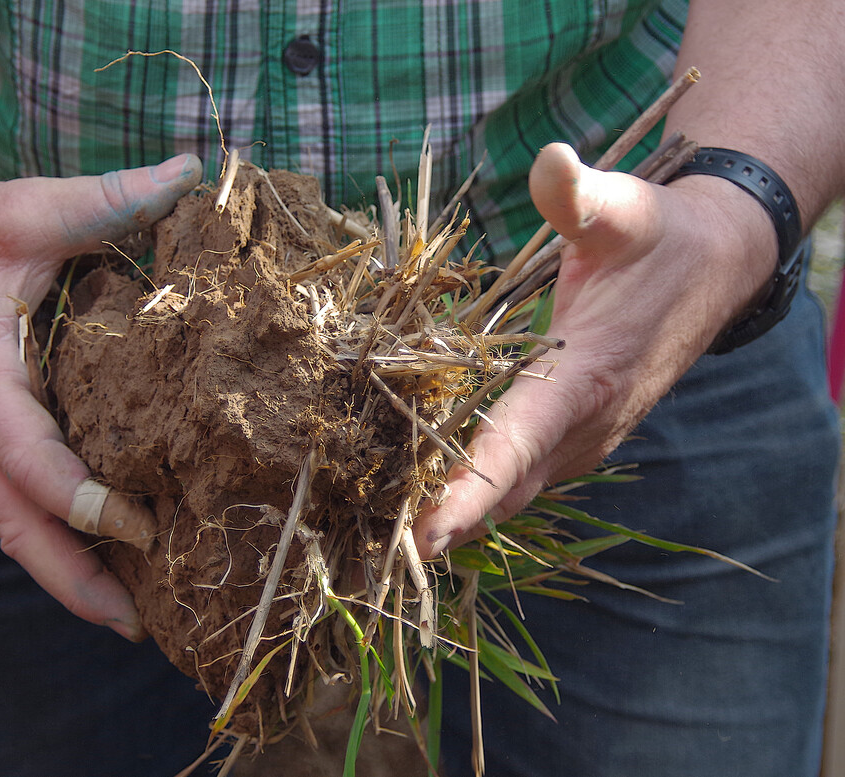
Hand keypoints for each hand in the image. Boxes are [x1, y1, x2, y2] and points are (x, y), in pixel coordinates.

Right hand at [0, 154, 202, 638]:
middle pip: (16, 525)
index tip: (141, 525)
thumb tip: (196, 174)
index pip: (25, 459)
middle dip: (74, 580)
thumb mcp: (36, 209)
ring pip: (16, 530)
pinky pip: (21, 510)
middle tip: (139, 623)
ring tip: (138, 617)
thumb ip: (112, 198)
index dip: (80, 499)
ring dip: (70, 576)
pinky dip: (62, 545)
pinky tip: (114, 564)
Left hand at [414, 143, 775, 556]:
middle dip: (443, 519)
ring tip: (385, 525)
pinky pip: (522, 478)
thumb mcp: (622, 208)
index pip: (516, 444)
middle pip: (504, 487)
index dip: (468, 490)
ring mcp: (586, 441)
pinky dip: (478, 490)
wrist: (715, 270)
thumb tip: (549, 160)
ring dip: (456, 511)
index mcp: (587, 377)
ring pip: (513, 492)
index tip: (425, 534)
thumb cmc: (659, 239)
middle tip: (373, 543)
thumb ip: (579, 194)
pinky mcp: (579, 439)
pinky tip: (430, 489)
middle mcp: (586, 426)